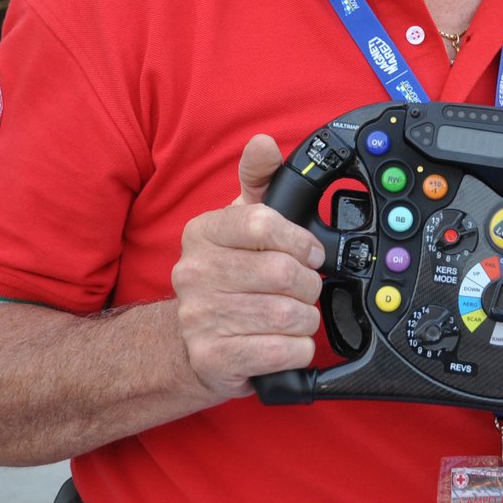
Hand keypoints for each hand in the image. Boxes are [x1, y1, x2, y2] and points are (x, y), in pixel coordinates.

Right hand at [170, 134, 325, 401]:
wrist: (192, 342)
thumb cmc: (229, 275)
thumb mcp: (241, 221)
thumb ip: (258, 179)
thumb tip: (261, 143)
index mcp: (202, 232)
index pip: (263, 223)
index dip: (300, 241)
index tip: (310, 253)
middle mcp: (193, 273)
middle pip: (282, 273)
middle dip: (307, 285)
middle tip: (302, 289)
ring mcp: (199, 317)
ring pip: (287, 315)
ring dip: (305, 319)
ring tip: (292, 316)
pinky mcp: (213, 358)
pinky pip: (282, 352)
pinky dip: (297, 349)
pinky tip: (285, 343)